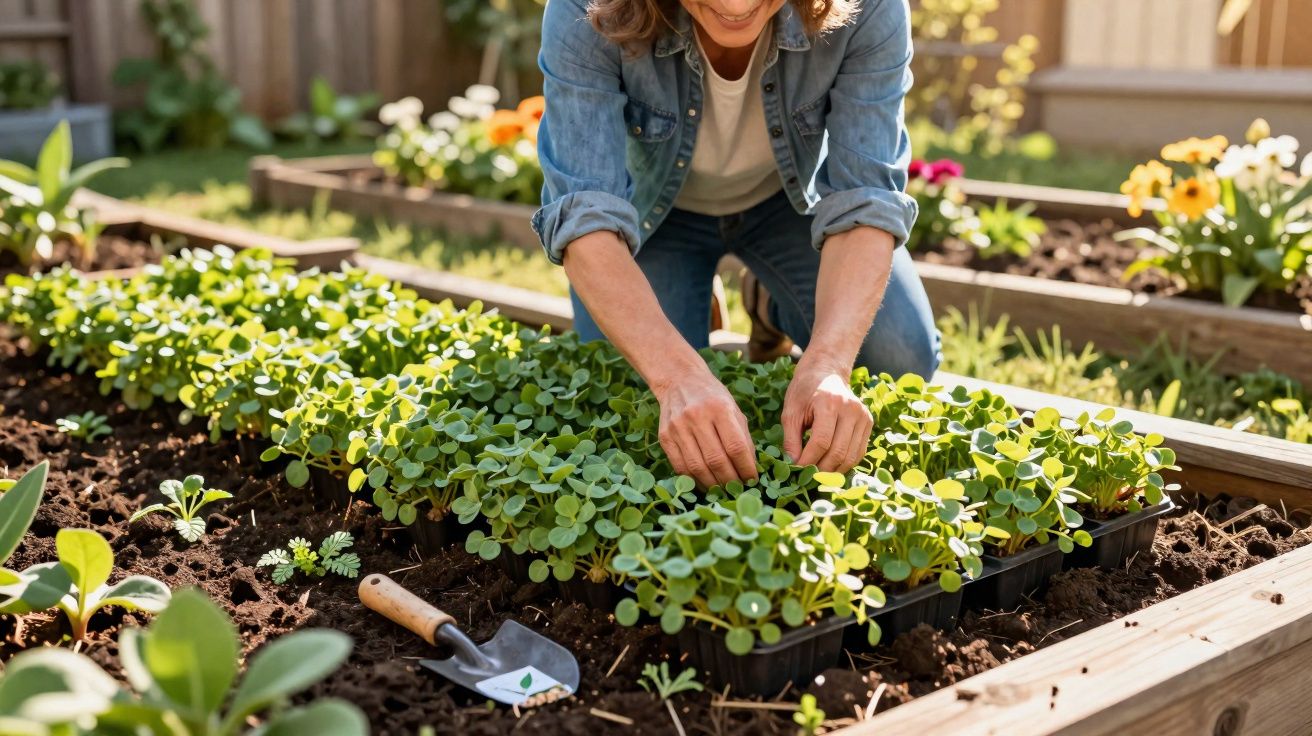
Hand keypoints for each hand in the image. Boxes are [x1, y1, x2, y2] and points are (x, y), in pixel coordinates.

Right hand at [651, 367, 758, 488]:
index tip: (752, 480)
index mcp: (720, 408)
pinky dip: (694, 480)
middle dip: (730, 480)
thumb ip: (743, 438)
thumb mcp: (734, 409)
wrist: (679, 381)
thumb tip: (750, 469)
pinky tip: (705, 483)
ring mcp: (678, 427)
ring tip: (723, 490)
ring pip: (697, 467)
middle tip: (738, 490)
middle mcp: (697, 416)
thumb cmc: (713, 397)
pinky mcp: (665, 436)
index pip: (736, 447)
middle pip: (716, 460)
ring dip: (713, 485)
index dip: (746, 468)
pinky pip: (680, 466)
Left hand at [782, 357, 873, 472]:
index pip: (821, 442)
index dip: (808, 461)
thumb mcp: (791, 412)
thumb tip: (792, 466)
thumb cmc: (804, 391)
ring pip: (851, 456)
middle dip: (821, 470)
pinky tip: (831, 467)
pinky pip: (859, 452)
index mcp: (829, 403)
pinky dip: (845, 464)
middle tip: (807, 478)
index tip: (796, 471)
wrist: (826, 372)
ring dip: (834, 471)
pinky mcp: (868, 422)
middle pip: (839, 452)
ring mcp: (863, 416)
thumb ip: (791, 439)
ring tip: (817, 476)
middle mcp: (851, 409)